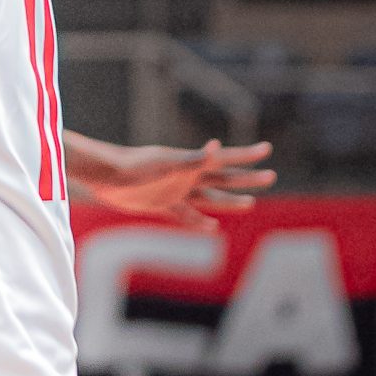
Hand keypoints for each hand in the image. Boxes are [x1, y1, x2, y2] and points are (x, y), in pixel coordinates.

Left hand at [71, 136, 276, 231]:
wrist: (105, 176)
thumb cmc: (134, 166)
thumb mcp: (166, 162)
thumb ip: (192, 159)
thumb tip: (216, 146)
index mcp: (191, 165)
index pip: (226, 159)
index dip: (247, 155)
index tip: (267, 149)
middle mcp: (187, 177)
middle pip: (224, 178)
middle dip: (247, 178)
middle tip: (271, 176)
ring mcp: (175, 191)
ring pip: (210, 198)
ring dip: (229, 200)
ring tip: (249, 203)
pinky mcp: (162, 204)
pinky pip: (187, 215)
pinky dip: (200, 223)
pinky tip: (212, 229)